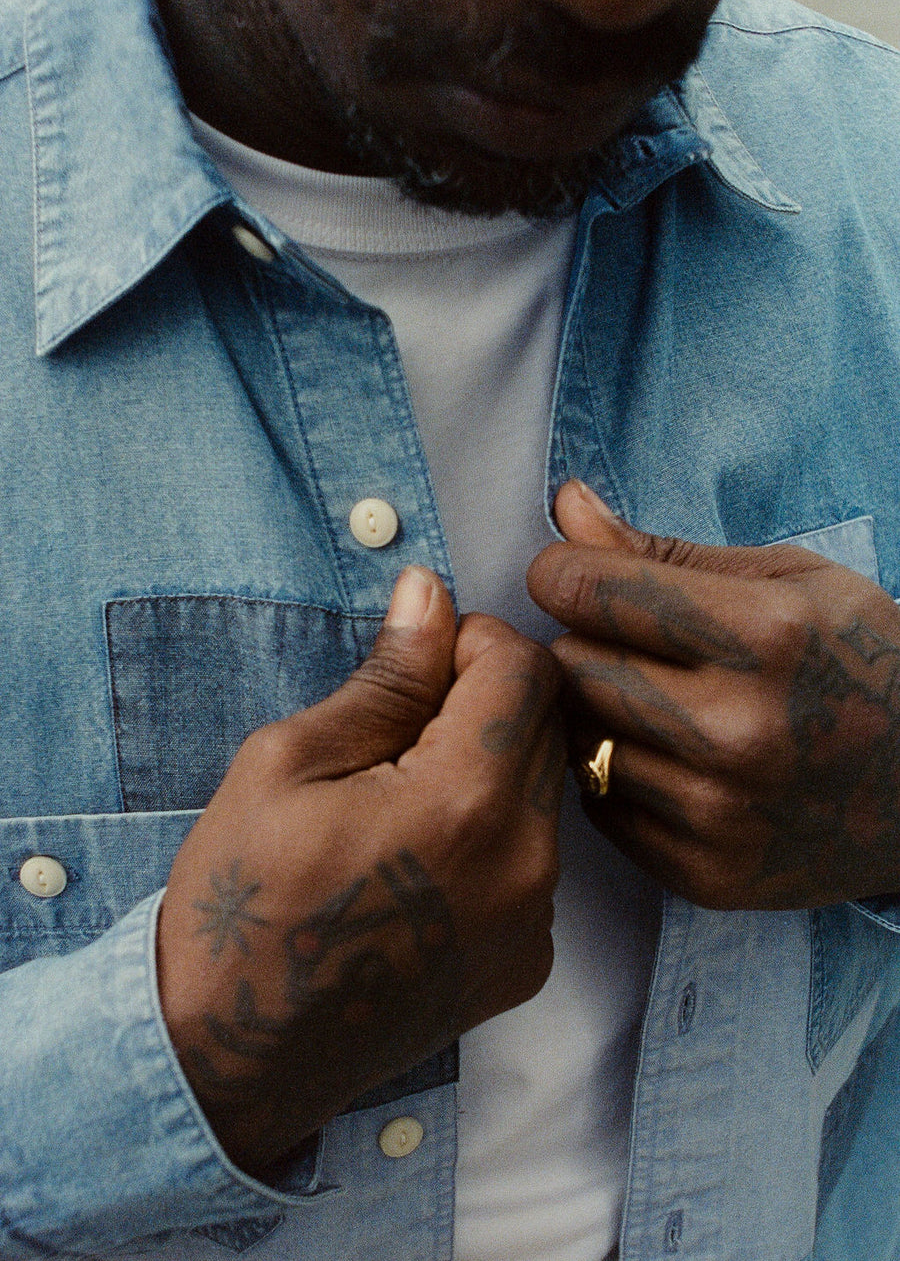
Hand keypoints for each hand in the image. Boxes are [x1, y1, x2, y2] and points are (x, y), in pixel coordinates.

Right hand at [158, 566, 563, 1174]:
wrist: (231, 1056)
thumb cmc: (241, 903)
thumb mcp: (287, 763)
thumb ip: (385, 679)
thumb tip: (431, 596)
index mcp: (465, 803)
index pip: (526, 669)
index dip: (474, 640)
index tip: (422, 659)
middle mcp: (525, 864)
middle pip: (549, 724)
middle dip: (486, 698)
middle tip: (402, 724)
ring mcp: (534, 923)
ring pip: (547, 790)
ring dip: (493, 763)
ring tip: (405, 792)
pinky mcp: (528, 963)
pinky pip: (536, 858)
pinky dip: (495, 832)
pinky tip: (421, 857)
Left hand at [527, 480, 899, 911]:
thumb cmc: (863, 663)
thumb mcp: (787, 581)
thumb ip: (662, 551)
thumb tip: (566, 505)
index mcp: (767, 635)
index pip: (589, 591)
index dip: (565, 574)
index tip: (577, 579)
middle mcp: (741, 730)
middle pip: (572, 668)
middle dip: (584, 644)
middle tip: (630, 647)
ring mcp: (724, 812)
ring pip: (576, 741)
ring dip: (598, 715)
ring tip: (659, 705)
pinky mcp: (708, 875)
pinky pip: (600, 807)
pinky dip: (619, 778)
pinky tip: (674, 763)